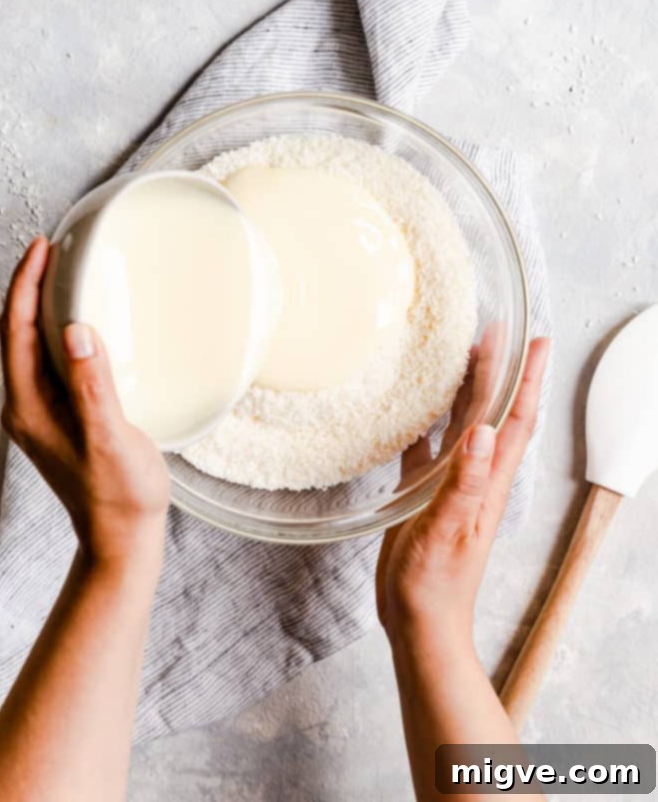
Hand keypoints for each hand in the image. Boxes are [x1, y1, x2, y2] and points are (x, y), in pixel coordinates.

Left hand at [0, 237, 170, 572]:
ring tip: (67, 274)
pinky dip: (61, 331)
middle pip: (17, 332)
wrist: (121, 536)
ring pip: (32, 344)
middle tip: (56, 249)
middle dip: (31, 286)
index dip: (26, 284)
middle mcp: (26, 406)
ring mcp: (41, 411)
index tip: (44, 248)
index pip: (16, 331)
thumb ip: (93, 385)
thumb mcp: (110, 437)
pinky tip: (84, 322)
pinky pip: (51, 360)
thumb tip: (77, 330)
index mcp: (29, 407)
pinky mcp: (60, 415)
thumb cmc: (119, 494)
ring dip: (45, 306)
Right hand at [377, 335, 549, 649]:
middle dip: (502, 370)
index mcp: (489, 481)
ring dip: (470, 389)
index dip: (527, 380)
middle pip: (495, 412)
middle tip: (498, 331)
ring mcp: (453, 483)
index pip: (516, 420)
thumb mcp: (448, 530)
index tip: (536, 342)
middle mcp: (477, 475)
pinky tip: (418, 406)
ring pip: (466, 423)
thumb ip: (464, 483)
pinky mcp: (426, 493)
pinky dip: (430, 421)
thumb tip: (483, 433)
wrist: (421, 621)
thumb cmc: (435, 583)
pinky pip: (430, 446)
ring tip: (466, 353)